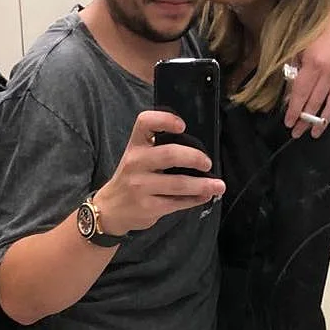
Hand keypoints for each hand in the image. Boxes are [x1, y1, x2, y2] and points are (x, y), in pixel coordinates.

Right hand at [95, 111, 224, 235]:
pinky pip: (178, 202)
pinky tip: (205, 196)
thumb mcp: (137, 158)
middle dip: (195, 158)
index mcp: (135, 145)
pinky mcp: (149, 207)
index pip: (144, 122)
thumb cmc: (131, 179)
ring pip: (179, 183)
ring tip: (219, 185)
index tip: (182, 126)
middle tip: (208, 163)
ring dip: (203, 184)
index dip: (165, 120)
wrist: (110, 209)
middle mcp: (136, 163)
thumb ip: (159, 150)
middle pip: (170, 154)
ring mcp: (141, 186)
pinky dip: (195, 199)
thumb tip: (198, 153)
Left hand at [284, 17, 329, 138]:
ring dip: (323, 122)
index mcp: (314, 64)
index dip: (294, 111)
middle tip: (297, 132)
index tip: (289, 123)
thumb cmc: (314, 35)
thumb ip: (293, 72)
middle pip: (315, 103)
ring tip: (315, 133)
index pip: (301, 94)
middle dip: (305, 121)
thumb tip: (289, 97)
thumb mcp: (297, 50)